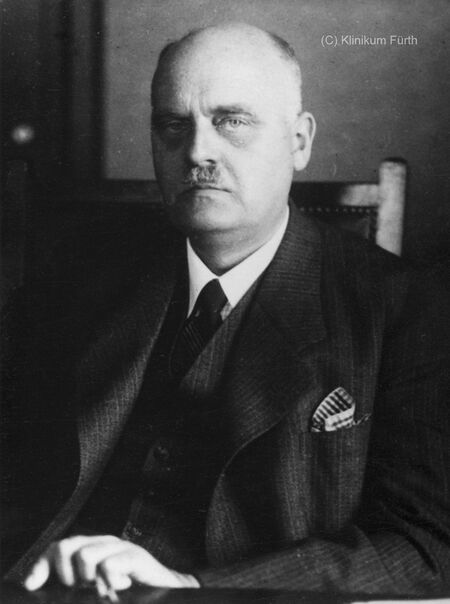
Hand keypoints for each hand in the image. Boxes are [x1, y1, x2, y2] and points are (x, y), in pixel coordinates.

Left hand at [23, 535, 199, 590]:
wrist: (168, 588)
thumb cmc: (130, 590)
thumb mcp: (97, 587)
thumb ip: (76, 584)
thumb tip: (42, 587)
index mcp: (91, 549)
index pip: (58, 548)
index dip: (42, 565)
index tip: (31, 585)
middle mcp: (103, 543)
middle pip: (67, 546)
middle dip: (64, 572)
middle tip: (78, 588)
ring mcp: (120, 547)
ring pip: (85, 554)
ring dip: (86, 579)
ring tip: (99, 590)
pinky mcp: (136, 556)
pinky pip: (109, 565)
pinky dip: (107, 581)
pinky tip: (116, 589)